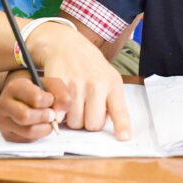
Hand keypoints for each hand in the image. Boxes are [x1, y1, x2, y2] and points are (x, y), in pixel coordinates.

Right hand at [0, 71, 69, 141]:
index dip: (48, 100)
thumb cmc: (38, 90)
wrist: (24, 97)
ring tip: (47, 120)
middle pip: (26, 116)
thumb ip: (61, 95)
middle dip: (44, 116)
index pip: (35, 97)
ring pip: (28, 131)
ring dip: (44, 127)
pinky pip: (27, 140)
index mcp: (14, 87)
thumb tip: (58, 116)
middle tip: (51, 114)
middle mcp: (4, 103)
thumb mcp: (51, 85)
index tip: (50, 99)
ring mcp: (3, 121)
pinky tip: (39, 126)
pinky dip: (38, 135)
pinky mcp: (7, 135)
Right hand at [29, 23, 130, 140]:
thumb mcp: (108, 77)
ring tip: (73, 104)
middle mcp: (96, 84)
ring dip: (72, 119)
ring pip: (75, 123)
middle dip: (87, 122)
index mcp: (112, 84)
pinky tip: (61, 103)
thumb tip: (113, 127)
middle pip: (92, 125)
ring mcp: (77, 85)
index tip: (123, 137)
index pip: (119, 110)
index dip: (121, 126)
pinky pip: (59, 114)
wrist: (66, 45)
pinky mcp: (59, 85)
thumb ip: (112, 100)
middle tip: (85, 110)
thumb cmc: (89, 65)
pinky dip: (58, 113)